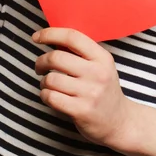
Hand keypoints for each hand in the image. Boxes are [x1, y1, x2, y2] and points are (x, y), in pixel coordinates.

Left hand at [33, 28, 136, 146]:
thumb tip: (52, 38)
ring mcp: (90, 93)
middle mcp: (97, 73)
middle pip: (56, 57)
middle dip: (41, 61)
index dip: (50, 34)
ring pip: (51, 79)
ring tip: (48, 84)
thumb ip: (81, 52)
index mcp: (102, 57)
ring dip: (43, 81)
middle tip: (40, 67)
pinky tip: (50, 95)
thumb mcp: (101, 65)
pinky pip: (51, 97)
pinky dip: (45, 95)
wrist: (119, 121)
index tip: (36, 37)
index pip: (72, 37)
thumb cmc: (103, 89)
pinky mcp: (81, 111)